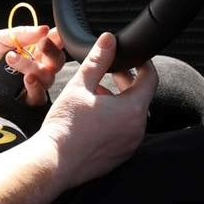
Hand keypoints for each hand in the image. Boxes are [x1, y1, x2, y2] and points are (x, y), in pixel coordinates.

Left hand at [0, 23, 65, 106]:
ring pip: (47, 80)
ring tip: (15, 60)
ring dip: (36, 69)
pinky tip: (26, 79)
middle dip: (52, 53)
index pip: (53, 45)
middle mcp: (35, 67)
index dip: (57, 40)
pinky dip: (35, 88)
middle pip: (56, 63)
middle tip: (41, 45)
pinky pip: (37, 98)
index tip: (50, 36)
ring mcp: (29, 84)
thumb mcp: (1, 37)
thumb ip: (23, 34)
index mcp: (33, 50)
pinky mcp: (22, 100)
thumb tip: (45, 28)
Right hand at [36, 32, 153, 189]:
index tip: (133, 57)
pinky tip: (93, 115)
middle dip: (127, 81)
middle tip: (111, 71)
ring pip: (131, 115)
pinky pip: (124, 132)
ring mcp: (129, 145)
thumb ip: (98, 60)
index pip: (150, 79)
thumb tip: (109, 40)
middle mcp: (136, 129)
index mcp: (132, 110)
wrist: (53, 163)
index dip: (143, 64)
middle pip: (140, 97)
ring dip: (119, 101)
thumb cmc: (65, 126)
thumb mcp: (80, 86)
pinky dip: (114, 119)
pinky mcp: (119, 156)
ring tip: (95, 93)